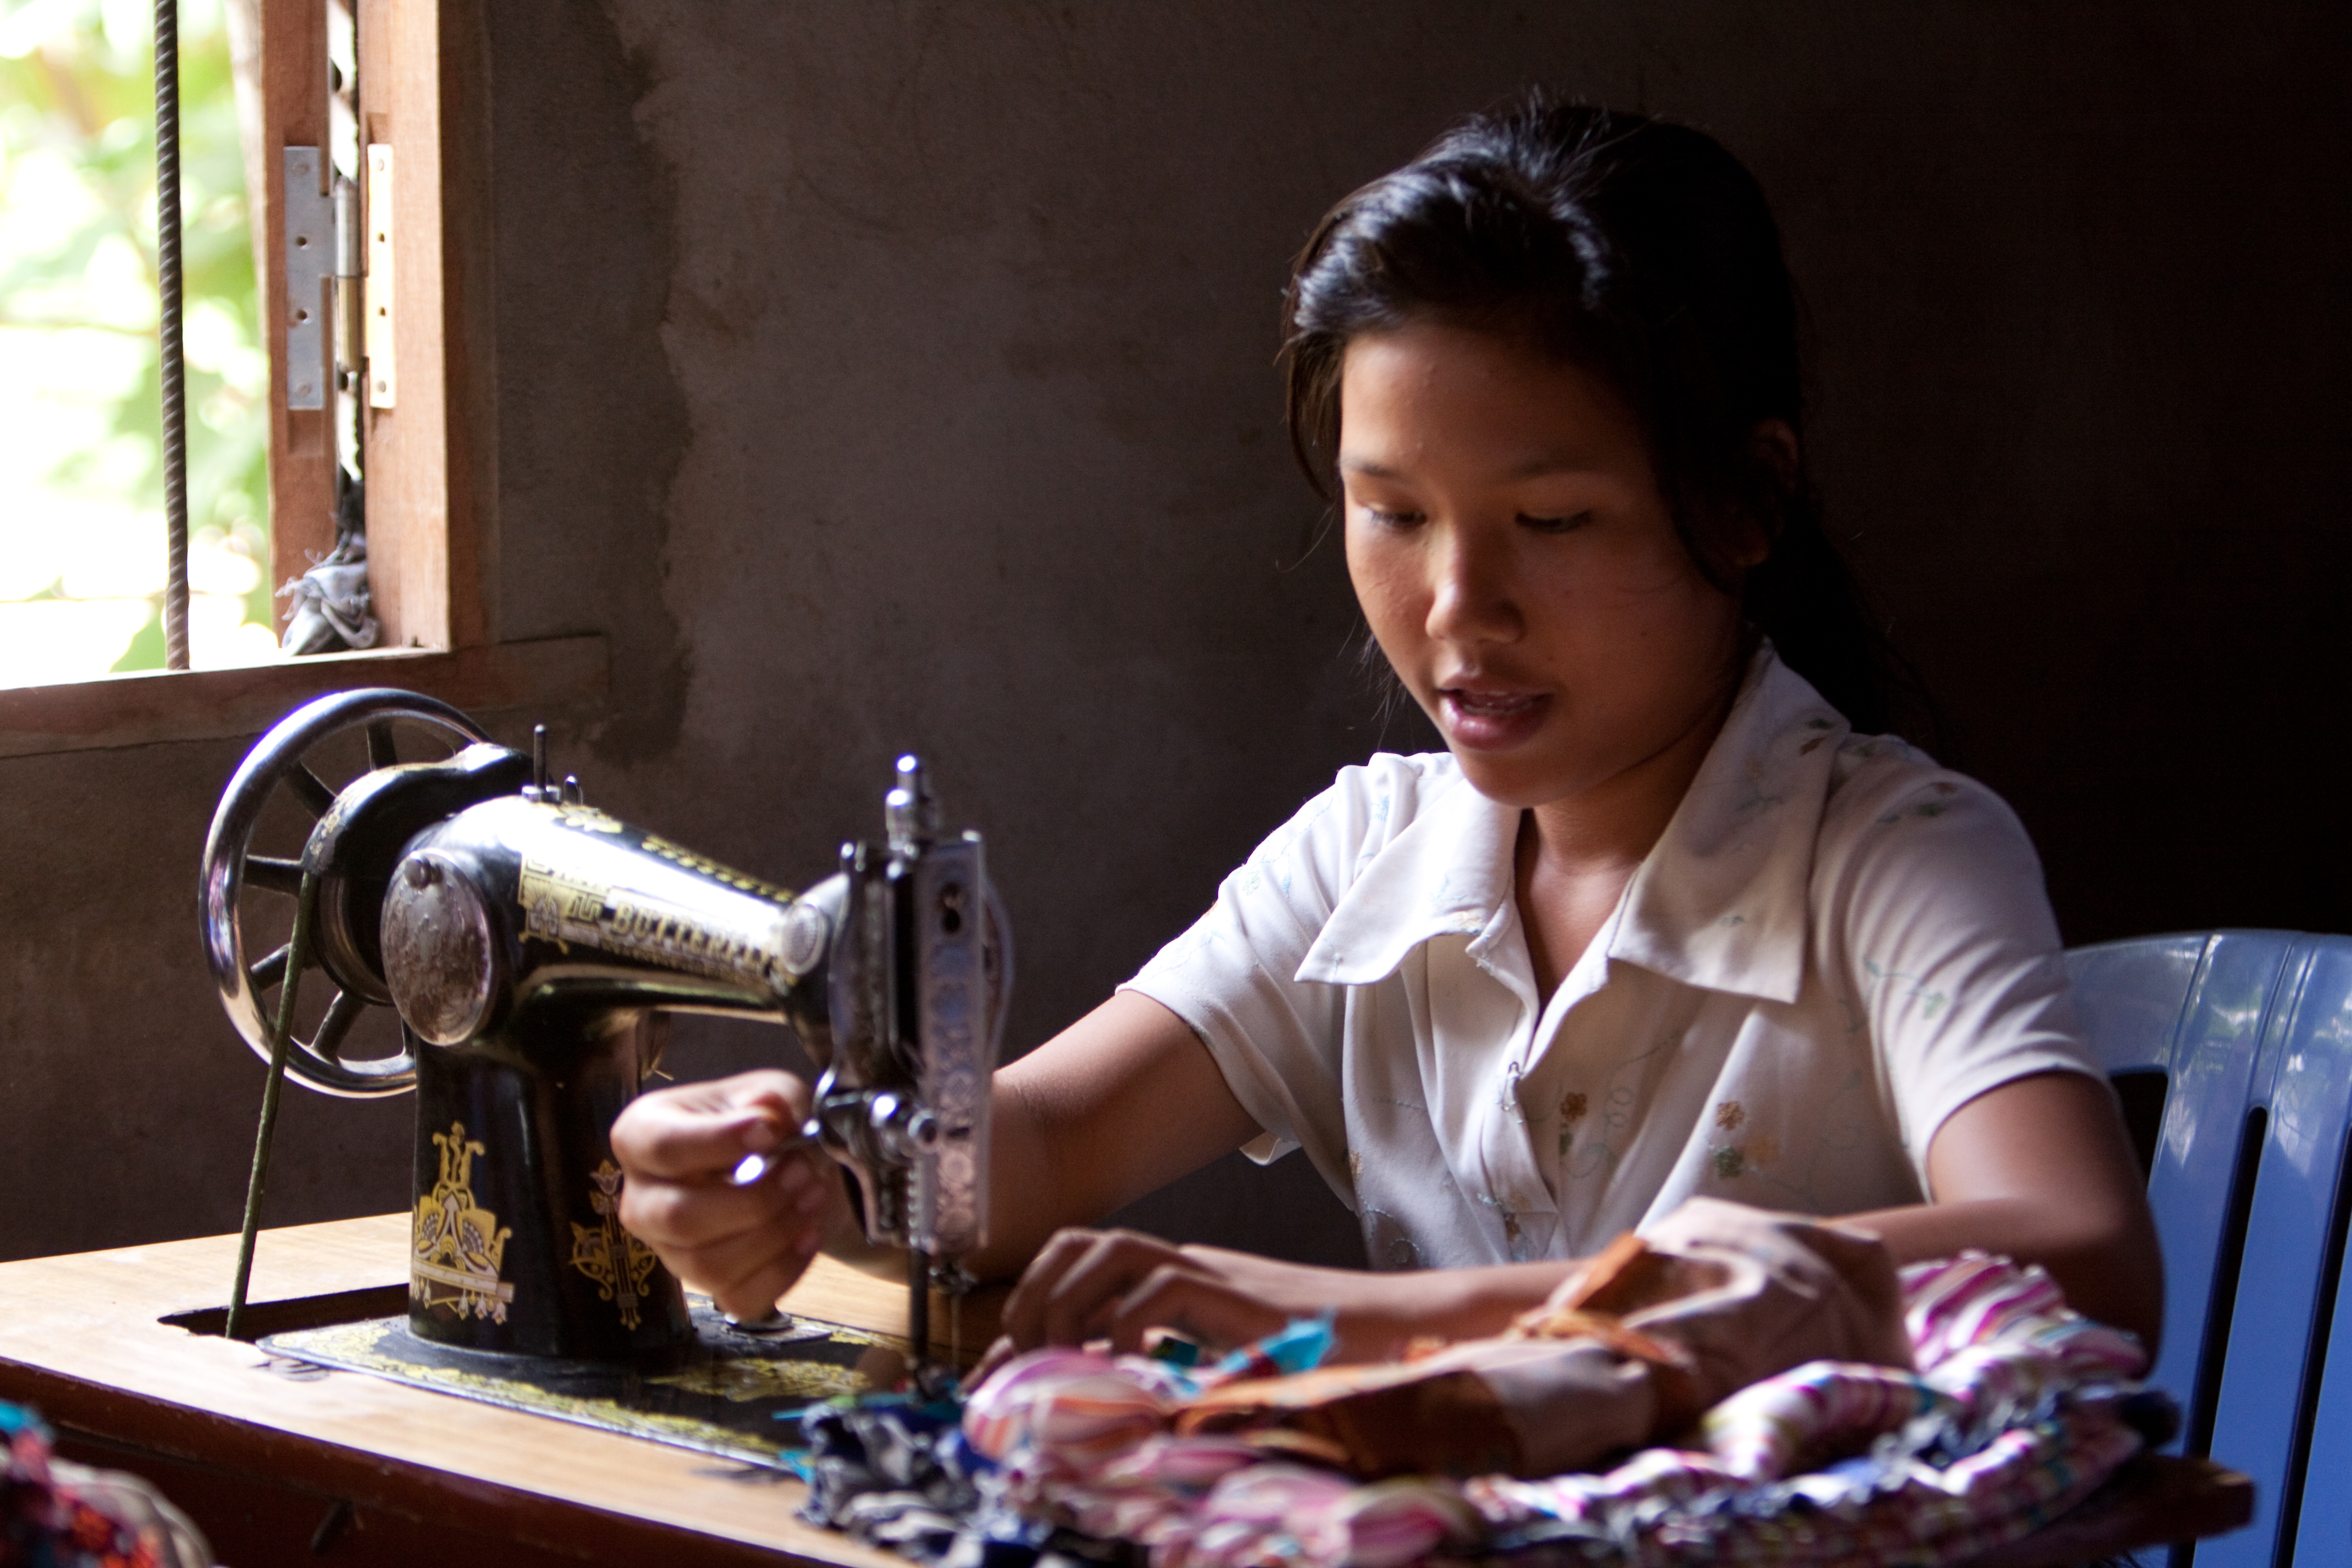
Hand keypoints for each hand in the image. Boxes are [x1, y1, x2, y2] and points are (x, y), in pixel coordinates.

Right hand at [611, 1070, 848, 1321]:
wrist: (794, 1167)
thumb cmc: (767, 1125)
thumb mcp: (774, 1092)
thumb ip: (772, 1099)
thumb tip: (765, 1112)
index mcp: (642, 1135)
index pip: (662, 1147)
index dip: (718, 1143)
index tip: (770, 1132)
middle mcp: (643, 1197)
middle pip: (680, 1217)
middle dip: (754, 1199)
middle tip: (802, 1171)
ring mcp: (669, 1249)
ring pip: (709, 1265)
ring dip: (775, 1233)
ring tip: (812, 1195)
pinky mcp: (705, 1286)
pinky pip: (739, 1299)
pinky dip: (785, 1269)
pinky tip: (809, 1234)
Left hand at [977, 1227, 1432, 1378]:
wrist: (1395, 1334)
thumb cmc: (1319, 1362)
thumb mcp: (1225, 1374)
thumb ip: (1171, 1379)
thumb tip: (1109, 1409)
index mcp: (1175, 1285)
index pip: (1079, 1271)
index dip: (1027, 1311)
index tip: (994, 1370)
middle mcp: (1185, 1268)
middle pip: (1079, 1242)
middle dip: (1033, 1295)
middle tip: (1021, 1359)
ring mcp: (1212, 1274)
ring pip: (1110, 1249)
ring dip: (1068, 1301)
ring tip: (1062, 1357)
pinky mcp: (1239, 1294)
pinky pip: (1162, 1287)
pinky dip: (1128, 1325)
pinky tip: (1130, 1365)